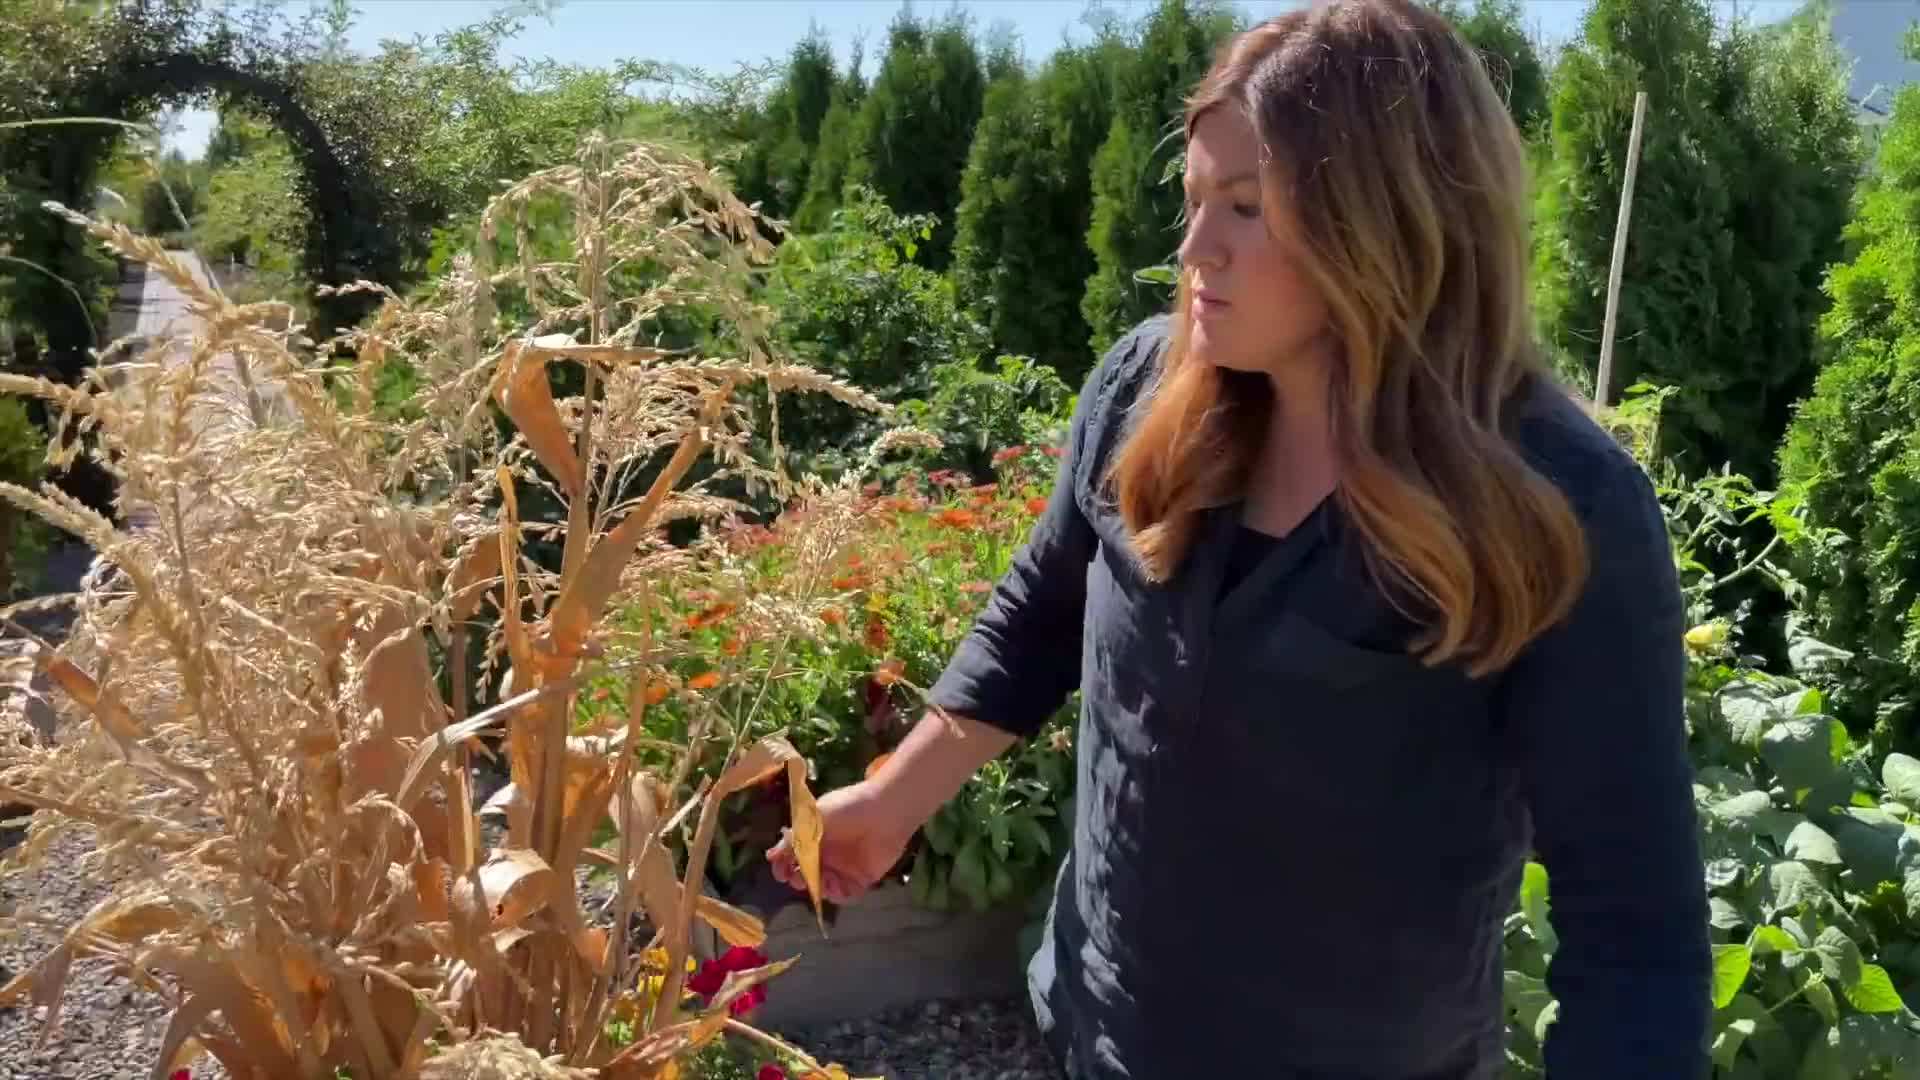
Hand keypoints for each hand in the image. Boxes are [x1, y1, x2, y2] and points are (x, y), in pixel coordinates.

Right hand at [765, 779, 915, 903]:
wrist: (884, 812)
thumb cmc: (847, 808)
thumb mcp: (813, 820)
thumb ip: (793, 839)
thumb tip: (771, 855)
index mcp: (814, 838)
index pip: (793, 857)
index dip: (784, 866)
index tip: (780, 872)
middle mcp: (827, 854)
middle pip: (806, 875)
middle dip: (798, 880)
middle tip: (798, 878)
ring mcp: (844, 867)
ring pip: (823, 887)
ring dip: (818, 888)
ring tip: (820, 881)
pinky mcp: (861, 878)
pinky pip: (845, 894)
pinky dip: (838, 895)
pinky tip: (835, 888)